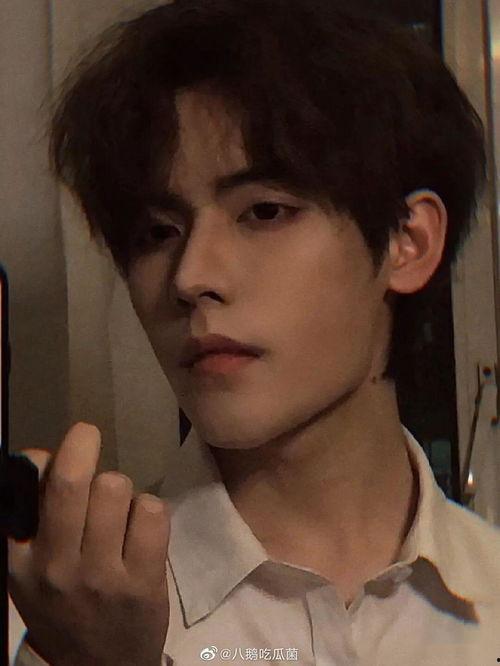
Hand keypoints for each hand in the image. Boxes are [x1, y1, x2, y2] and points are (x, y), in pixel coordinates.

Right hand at [8, 422, 169, 665]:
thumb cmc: (63, 604)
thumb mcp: (31, 566)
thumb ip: (33, 511)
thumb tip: (43, 452)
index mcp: (23, 558)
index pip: (31, 487)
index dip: (52, 452)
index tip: (70, 443)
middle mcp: (57, 565)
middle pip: (76, 480)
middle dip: (84, 445)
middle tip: (89, 438)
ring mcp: (102, 577)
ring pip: (116, 488)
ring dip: (120, 491)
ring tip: (118, 513)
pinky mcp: (143, 584)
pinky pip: (152, 512)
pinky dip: (149, 512)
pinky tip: (141, 532)